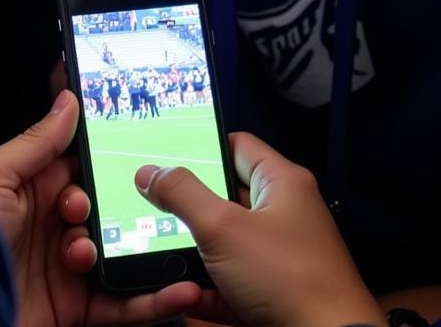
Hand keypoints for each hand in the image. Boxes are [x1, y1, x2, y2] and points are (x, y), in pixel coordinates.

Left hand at [0, 90, 200, 326]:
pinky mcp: (77, 309)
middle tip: (85, 212)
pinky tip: (178, 288)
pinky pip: (125, 304)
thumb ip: (35, 142)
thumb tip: (68, 102)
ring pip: (119, 250)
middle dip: (114, 205)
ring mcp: (66, 269)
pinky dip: (156, 300)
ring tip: (102, 252)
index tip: (128, 145)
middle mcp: (51, 227)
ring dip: (128, 247)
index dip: (100, 158)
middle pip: (105, 206)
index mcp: (31, 191)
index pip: (79, 166)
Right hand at [135, 132, 384, 326]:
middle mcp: (283, 214)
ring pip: (225, 244)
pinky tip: (180, 293)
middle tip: (153, 206)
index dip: (201, 147)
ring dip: (194, 251)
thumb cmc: (290, 279)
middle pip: (225, 196)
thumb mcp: (223, 228)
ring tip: (158, 250)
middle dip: (189, 206)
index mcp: (281, 183)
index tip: (166, 156)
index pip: (237, 145)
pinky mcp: (273, 293)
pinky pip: (231, 282)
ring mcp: (279, 256)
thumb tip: (150, 171)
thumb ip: (183, 195)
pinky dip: (207, 288)